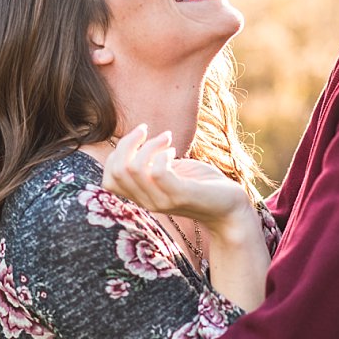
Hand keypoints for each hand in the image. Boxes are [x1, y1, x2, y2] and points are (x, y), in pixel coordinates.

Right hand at [103, 121, 248, 229]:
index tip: (139, 137)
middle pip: (117, 171)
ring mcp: (163, 200)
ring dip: (150, 144)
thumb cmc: (200, 185)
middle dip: (128, 142)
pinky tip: (174, 151)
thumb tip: (134, 140)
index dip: (117, 153)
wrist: (230, 207)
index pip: (108, 180)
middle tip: (146, 130)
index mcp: (142, 196)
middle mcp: (147, 201)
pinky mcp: (181, 196)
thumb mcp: (169, 172)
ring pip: (134, 169)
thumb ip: (151, 163)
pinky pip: (159, 172)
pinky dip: (163, 154)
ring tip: (167, 138)